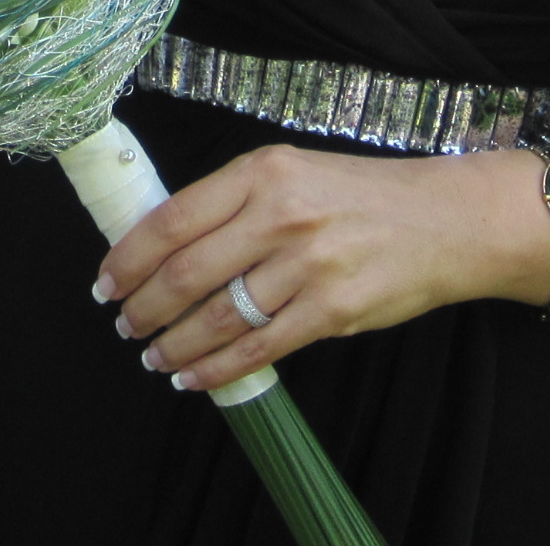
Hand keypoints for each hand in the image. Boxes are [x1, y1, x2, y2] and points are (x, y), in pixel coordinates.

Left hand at [93, 143, 549, 391]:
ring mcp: (309, 265)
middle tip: (123, 323)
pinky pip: (260, 350)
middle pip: (187, 272)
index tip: (105, 279)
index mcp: (263, 172)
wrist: (444, 220)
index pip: (174, 218)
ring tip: (153, 355)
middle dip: (143, 306)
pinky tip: (194, 376)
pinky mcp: (334, 310)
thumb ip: (233, 202)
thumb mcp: (292, 173)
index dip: (130, 256)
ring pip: (219, 316)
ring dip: (175, 344)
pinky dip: (219, 369)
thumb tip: (162, 243)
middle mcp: (282, 215)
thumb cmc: (358, 196)